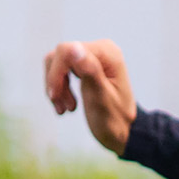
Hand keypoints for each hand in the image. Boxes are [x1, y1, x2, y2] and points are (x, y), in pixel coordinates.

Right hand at [44, 38, 136, 154]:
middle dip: (55, 82)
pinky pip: (62, 69)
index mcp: (108, 54)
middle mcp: (101, 48)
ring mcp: (93, 55)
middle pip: (60, 56)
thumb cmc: (115, 120)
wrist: (124, 131)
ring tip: (66, 109)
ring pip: (57, 62)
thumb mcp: (101, 99)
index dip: (55, 73)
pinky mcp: (86, 63)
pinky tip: (67, 105)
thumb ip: (90, 72)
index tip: (54, 97)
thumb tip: (74, 48)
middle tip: (62, 108)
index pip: (66, 51)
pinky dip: (60, 87)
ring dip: (56, 87)